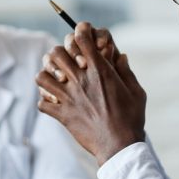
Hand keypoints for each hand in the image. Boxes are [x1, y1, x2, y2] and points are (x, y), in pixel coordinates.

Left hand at [36, 22, 145, 164]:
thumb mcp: (136, 92)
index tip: (82, 36)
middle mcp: (81, 81)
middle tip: (66, 62)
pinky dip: (46, 101)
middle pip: (56, 53)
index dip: (80, 32)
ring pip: (42, 76)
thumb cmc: (132, 119)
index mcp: (100, 71)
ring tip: (56, 81)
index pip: (82, 39)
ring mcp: (69, 98)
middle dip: (60, 53)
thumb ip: (126, 72)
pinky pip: (42, 103)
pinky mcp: (62, 115)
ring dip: (47, 76)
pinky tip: (55, 103)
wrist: (120, 146)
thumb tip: (120, 56)